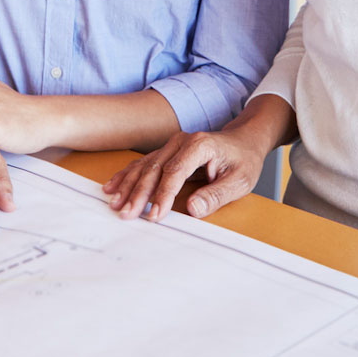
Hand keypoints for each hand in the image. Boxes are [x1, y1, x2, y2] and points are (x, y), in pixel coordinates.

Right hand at [102, 126, 267, 221]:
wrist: (244, 141)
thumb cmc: (244, 160)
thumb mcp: (240, 181)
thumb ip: (216, 195)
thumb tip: (193, 209)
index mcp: (200, 145)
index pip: (175, 172)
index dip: (163, 195)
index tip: (155, 215)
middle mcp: (181, 142)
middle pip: (154, 168)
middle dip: (138, 193)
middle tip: (127, 214)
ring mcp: (171, 145)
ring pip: (144, 166)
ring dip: (128, 186)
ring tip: (115, 204)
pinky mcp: (166, 152)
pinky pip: (143, 164)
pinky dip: (127, 177)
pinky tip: (113, 187)